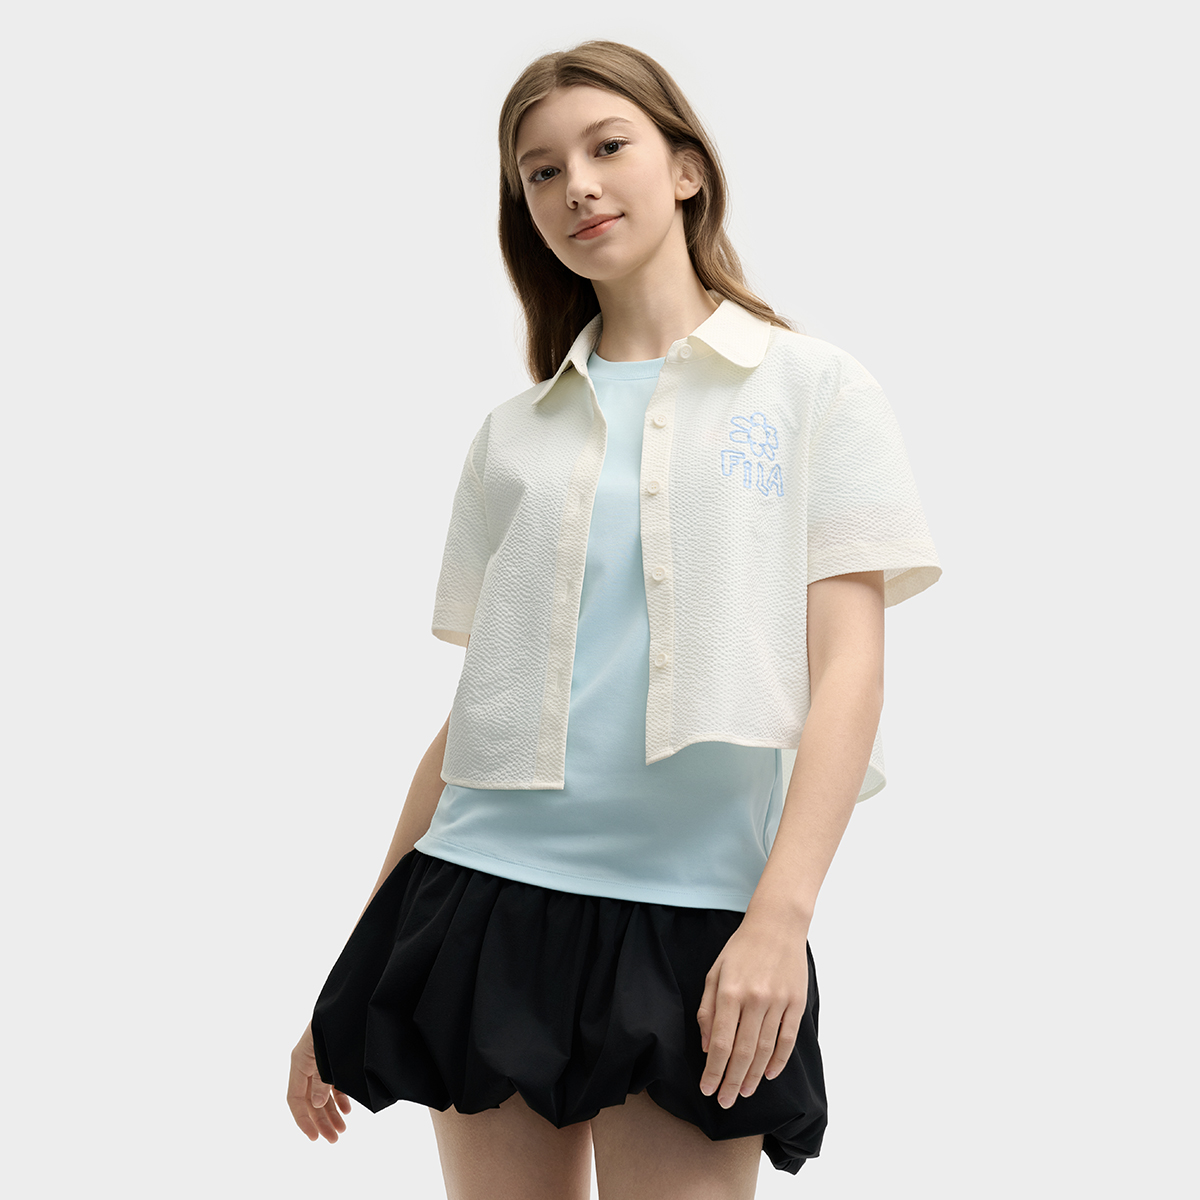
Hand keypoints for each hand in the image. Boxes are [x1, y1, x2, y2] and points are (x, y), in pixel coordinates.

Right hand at [288, 1021, 352, 1141]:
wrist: (348, 1004)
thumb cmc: (333, 1026)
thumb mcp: (324, 1055)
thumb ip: (320, 1081)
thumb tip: (316, 1105)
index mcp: (299, 1063)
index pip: (294, 1099)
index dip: (302, 1120)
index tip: (314, 1137)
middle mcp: (306, 1064)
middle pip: (310, 1101)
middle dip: (321, 1121)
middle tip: (334, 1139)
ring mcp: (319, 1062)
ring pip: (321, 1094)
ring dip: (331, 1113)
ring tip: (342, 1130)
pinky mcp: (332, 1059)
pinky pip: (332, 1083)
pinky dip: (339, 1097)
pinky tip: (347, 1109)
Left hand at [696, 913, 808, 1106]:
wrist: (776, 925)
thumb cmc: (741, 949)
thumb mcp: (715, 973)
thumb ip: (708, 1010)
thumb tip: (708, 1046)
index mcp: (730, 992)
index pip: (721, 1043)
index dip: (714, 1071)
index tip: (707, 1089)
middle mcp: (754, 1000)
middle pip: (743, 1053)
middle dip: (732, 1082)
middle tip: (725, 1101)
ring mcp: (778, 1002)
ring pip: (765, 1050)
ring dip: (754, 1076)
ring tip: (744, 1092)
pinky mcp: (797, 1003)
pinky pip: (787, 1039)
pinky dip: (778, 1060)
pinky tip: (769, 1074)